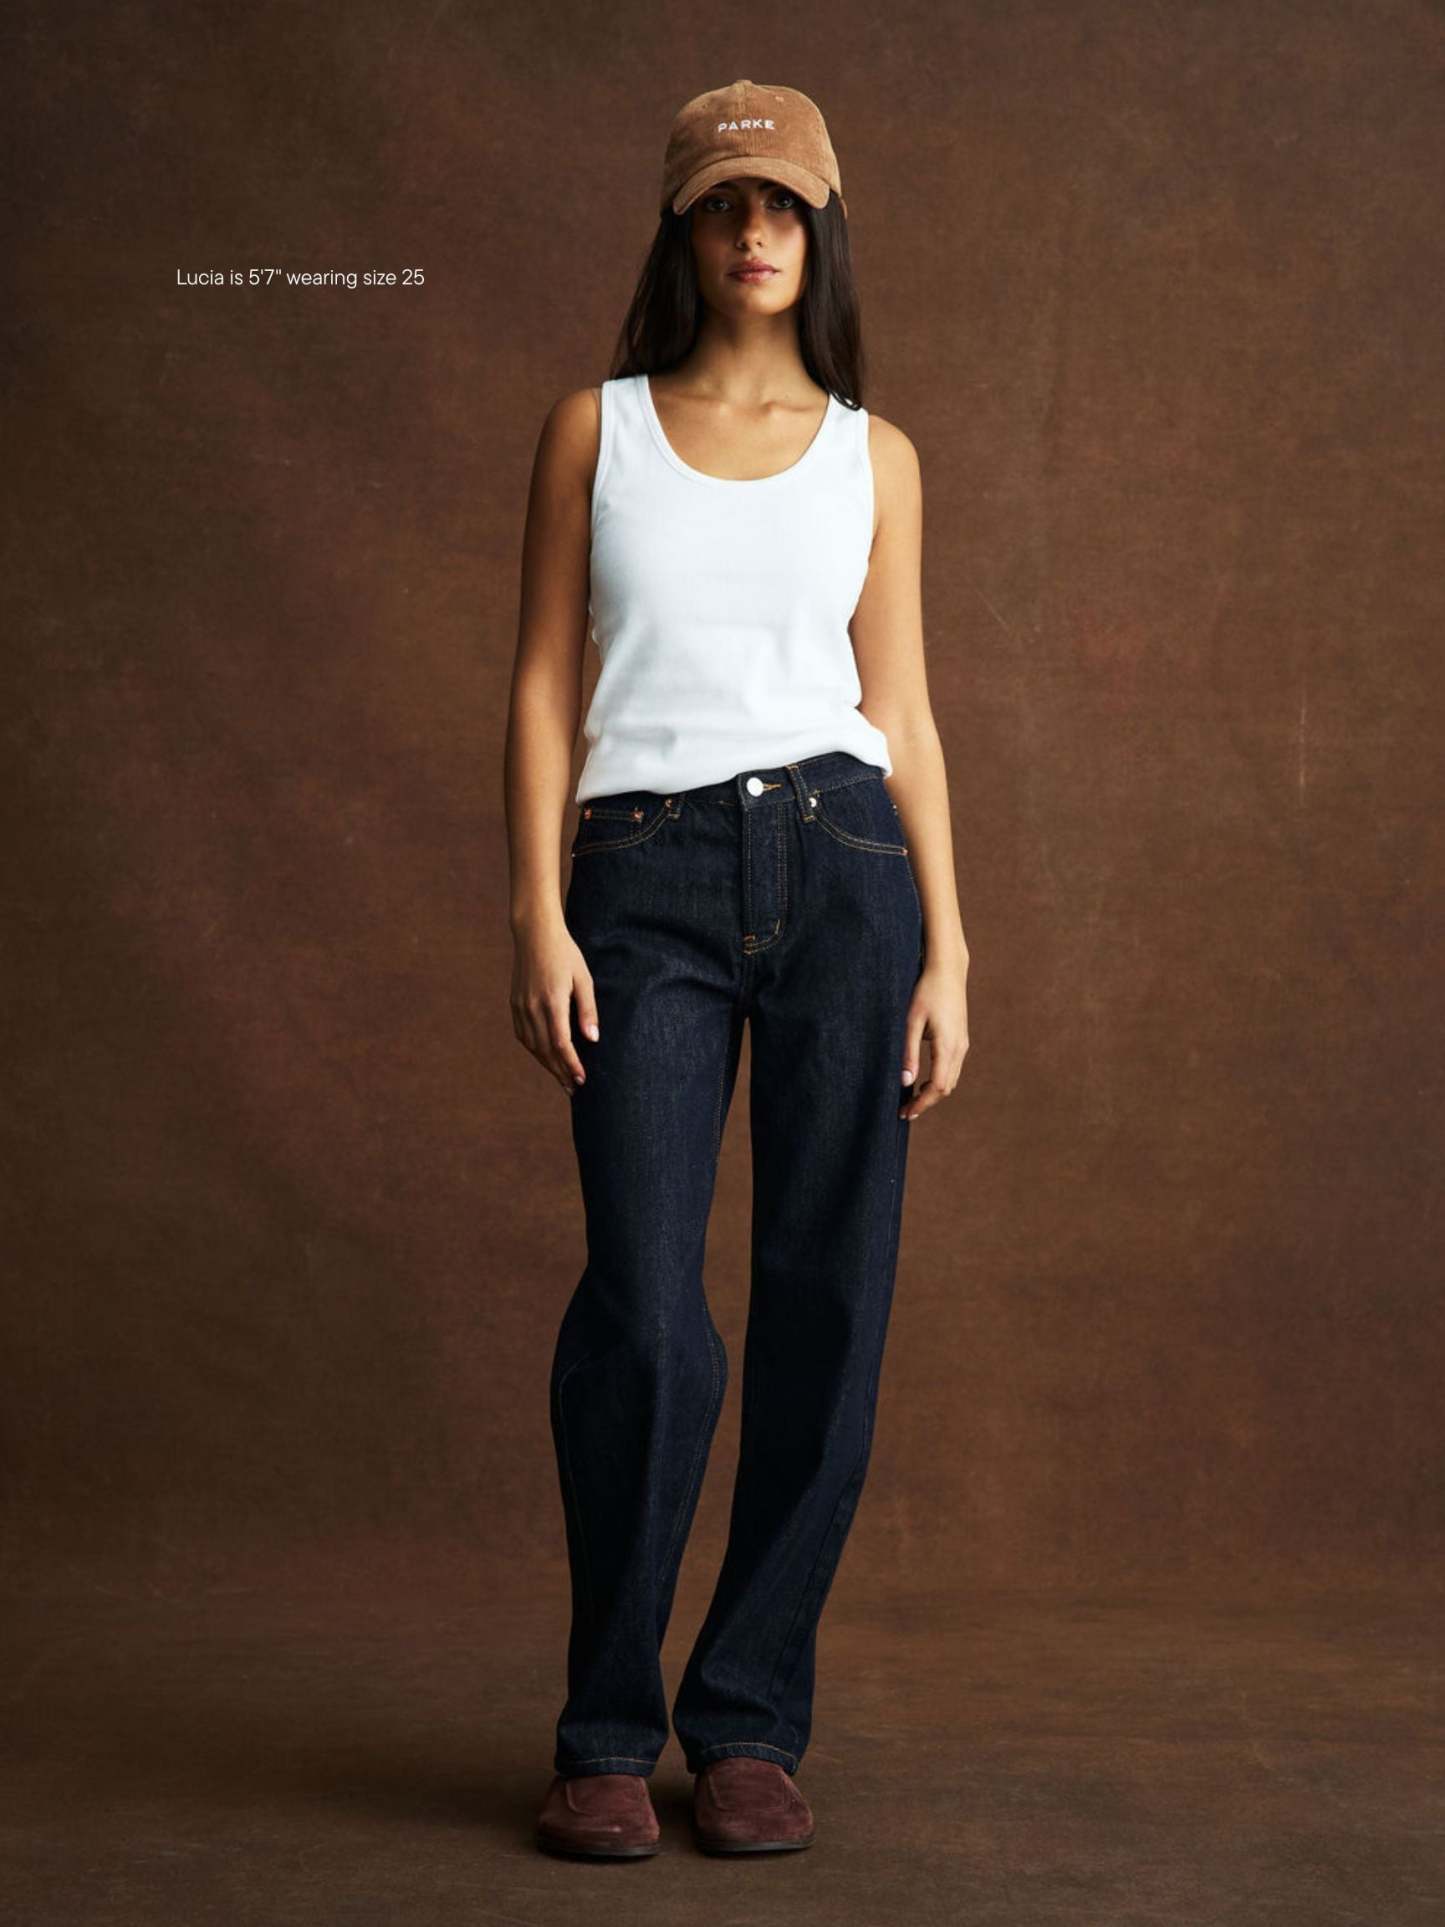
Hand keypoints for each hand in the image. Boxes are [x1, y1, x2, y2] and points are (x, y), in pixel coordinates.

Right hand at [510, 918, 598, 1095]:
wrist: (534, 934)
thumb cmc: (565, 954)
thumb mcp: (583, 979)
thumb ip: (587, 1010)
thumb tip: (592, 1040)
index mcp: (552, 1002)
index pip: (561, 1044)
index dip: (571, 1065)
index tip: (582, 1080)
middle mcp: (532, 1008)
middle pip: (546, 1050)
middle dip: (560, 1072)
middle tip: (573, 1088)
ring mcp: (520, 1007)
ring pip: (533, 1046)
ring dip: (547, 1065)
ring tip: (562, 1078)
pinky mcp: (515, 1004)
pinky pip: (523, 1035)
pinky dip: (534, 1050)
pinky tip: (545, 1057)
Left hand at [900, 954, 968, 1120]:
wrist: (948, 971)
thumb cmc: (926, 992)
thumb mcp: (912, 1021)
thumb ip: (908, 1053)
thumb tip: (905, 1082)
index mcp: (947, 1046)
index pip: (937, 1087)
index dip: (922, 1104)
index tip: (906, 1113)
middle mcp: (959, 1049)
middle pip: (946, 1088)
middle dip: (926, 1102)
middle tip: (905, 1110)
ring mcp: (963, 1045)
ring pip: (951, 1080)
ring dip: (933, 1092)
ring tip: (912, 1098)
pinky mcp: (961, 1039)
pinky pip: (953, 1068)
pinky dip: (940, 1080)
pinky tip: (924, 1080)